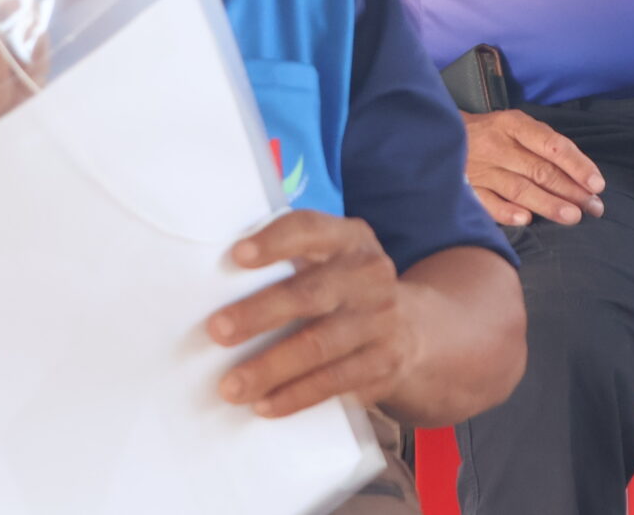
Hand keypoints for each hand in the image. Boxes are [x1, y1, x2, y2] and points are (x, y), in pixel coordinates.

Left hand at [209, 211, 411, 416]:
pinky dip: (296, 395)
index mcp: (349, 240)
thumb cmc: (346, 289)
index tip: (237, 255)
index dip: (276, 240)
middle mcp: (369, 276)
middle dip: (260, 313)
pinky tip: (264, 404)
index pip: (311, 229)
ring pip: (319, 346)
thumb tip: (216, 279)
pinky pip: (334, 382)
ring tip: (232, 385)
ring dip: (271, 368)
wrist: (418, 331)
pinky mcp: (382, 364)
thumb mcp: (333, 261)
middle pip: (310, 294)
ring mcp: (379, 322)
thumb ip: (291, 259)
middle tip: (217, 331)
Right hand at [461, 108, 602, 226]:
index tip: (597, 184)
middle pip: (539, 170)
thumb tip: (583, 177)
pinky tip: (526, 220)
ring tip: (572, 217)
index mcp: (512, 124)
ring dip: (548, 204)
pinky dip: (507, 212)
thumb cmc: (493, 134)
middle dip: (571, 190)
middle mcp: (497, 145)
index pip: (552, 145)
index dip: (577, 165)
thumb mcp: (516, 126)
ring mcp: (480, 168)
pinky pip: (487, 203)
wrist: (443, 134)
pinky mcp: (465, 187)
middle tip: (594, 208)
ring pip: (519, 188)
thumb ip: (544, 146)